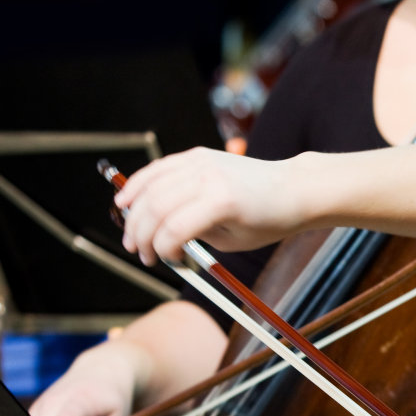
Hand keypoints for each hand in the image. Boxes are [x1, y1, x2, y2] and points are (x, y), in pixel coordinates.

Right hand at [115, 147, 316, 265]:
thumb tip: (162, 240)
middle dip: (141, 234)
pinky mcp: (197, 154)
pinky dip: (139, 185)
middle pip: (156, 206)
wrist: (290, 188)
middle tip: (139, 253)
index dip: (161, 249)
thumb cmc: (269, 220)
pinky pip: (159, 168)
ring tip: (130, 235)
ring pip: (151, 186)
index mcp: (221, 202)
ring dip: (134, 213)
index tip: (161, 262)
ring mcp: (200, 161)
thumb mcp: (234, 242)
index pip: (174, 228)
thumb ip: (197, 239)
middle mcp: (207, 176)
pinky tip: (125, 202)